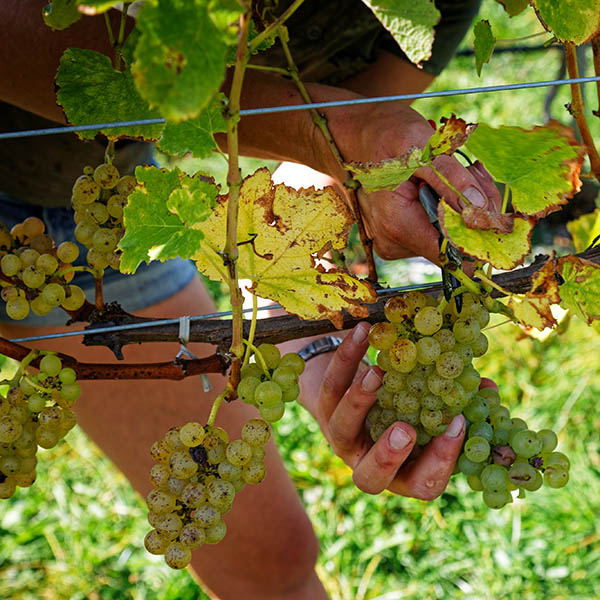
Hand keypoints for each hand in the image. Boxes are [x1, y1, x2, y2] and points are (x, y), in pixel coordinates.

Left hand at [312, 322, 498, 499]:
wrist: (349, 385)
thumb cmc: (402, 402)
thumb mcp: (430, 403)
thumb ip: (456, 401)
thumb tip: (488, 387)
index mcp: (401, 469)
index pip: (422, 482)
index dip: (440, 462)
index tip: (457, 426)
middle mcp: (366, 460)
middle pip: (370, 476)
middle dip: (387, 456)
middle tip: (405, 430)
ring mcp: (340, 436)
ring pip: (343, 426)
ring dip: (359, 400)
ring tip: (379, 372)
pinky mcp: (322, 405)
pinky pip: (330, 384)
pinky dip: (347, 357)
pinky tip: (362, 333)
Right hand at [327, 102, 501, 262]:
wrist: (356, 134)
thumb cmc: (385, 136)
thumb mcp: (422, 147)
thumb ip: (451, 180)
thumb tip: (480, 211)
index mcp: (397, 226)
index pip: (450, 254)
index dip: (480, 236)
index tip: (497, 210)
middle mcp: (394, 242)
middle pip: (453, 242)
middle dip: (473, 210)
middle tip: (474, 172)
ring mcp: (394, 241)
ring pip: (447, 234)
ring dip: (462, 204)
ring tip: (456, 171)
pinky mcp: (398, 234)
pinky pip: (434, 227)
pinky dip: (448, 206)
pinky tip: (442, 182)